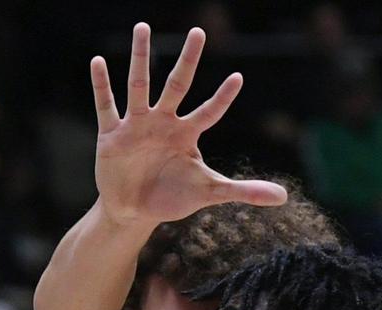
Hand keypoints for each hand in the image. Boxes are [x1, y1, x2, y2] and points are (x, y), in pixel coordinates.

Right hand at [91, 23, 285, 226]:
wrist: (133, 211)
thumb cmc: (172, 197)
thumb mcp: (209, 193)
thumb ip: (243, 191)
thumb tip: (283, 197)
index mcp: (187, 133)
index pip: (209, 111)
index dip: (222, 98)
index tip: (238, 78)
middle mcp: (164, 122)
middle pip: (177, 85)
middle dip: (188, 60)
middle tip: (199, 31)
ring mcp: (137, 125)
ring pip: (140, 85)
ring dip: (141, 57)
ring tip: (142, 27)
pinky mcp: (112, 135)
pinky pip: (107, 106)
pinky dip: (101, 85)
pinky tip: (97, 62)